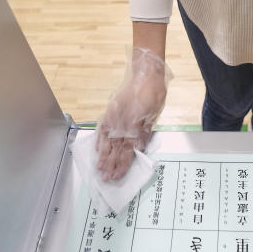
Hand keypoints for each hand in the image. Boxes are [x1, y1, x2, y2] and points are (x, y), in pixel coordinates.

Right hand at [96, 47, 170, 180]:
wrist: (145, 72)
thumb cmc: (154, 92)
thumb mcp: (154, 113)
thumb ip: (145, 132)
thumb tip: (138, 148)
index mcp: (134, 123)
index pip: (127, 149)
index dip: (123, 163)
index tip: (119, 174)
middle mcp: (121, 121)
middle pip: (115, 147)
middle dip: (111, 164)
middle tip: (106, 178)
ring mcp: (114, 115)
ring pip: (107, 139)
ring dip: (103, 155)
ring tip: (99, 168)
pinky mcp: (110, 110)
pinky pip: (103, 127)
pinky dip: (99, 138)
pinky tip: (97, 148)